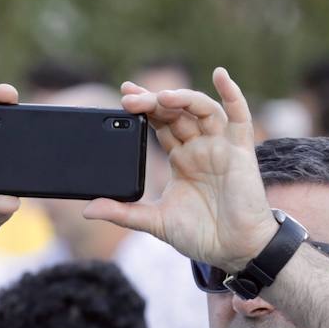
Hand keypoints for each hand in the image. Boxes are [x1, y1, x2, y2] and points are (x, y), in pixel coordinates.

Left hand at [84, 67, 277, 271]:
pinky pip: (239, 116)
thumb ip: (123, 214)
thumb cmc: (202, 236)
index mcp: (181, 160)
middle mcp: (200, 148)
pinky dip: (232, 94)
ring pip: (201, 110)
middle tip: (130, 98)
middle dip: (153, 102)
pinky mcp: (240, 151)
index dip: (143, 108)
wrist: (235, 251)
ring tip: (162, 97)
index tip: (123, 97)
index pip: (159, 124)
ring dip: (182, 98)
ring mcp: (220, 147)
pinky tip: (220, 75)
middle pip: (176, 113)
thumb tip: (88, 209)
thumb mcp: (156, 222)